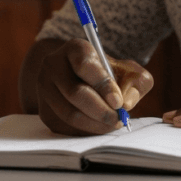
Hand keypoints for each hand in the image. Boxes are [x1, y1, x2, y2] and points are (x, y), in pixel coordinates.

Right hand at [30, 38, 153, 135]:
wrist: (80, 78)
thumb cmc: (108, 73)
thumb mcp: (127, 70)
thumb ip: (136, 81)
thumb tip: (126, 103)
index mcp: (74, 49)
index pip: (85, 65)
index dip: (103, 85)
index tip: (118, 102)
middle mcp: (53, 66)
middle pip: (75, 93)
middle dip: (101, 110)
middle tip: (118, 118)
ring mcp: (45, 89)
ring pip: (70, 114)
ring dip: (95, 124)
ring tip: (112, 124)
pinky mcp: (44, 110)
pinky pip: (66, 127)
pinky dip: (86, 130)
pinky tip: (100, 126)